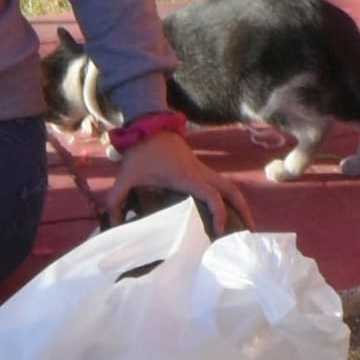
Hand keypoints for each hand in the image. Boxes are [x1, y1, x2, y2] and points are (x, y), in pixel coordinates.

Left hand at [114, 123, 247, 234]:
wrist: (150, 127)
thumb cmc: (140, 153)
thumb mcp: (125, 176)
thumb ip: (116, 200)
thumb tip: (112, 224)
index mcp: (186, 177)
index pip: (211, 195)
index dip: (218, 213)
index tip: (218, 232)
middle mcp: (200, 173)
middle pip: (232, 190)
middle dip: (243, 210)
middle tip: (247, 232)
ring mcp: (203, 171)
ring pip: (231, 186)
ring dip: (240, 204)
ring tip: (244, 225)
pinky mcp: (201, 170)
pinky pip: (223, 185)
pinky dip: (230, 198)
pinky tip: (228, 212)